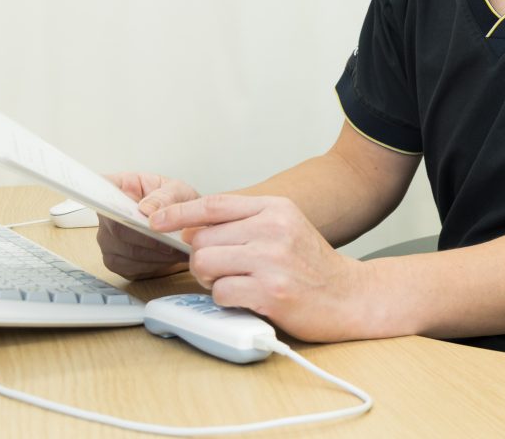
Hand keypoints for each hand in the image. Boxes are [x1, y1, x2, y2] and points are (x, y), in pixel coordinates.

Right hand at [96, 172, 196, 279]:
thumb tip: (147, 210)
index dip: (105, 200)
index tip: (128, 208)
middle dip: (149, 237)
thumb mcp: (178, 190)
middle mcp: (106, 215)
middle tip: (173, 239)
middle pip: (117, 229)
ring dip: (154, 253)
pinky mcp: (116, 261)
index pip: (99, 189)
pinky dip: (153, 265)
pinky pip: (130, 267)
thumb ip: (165, 196)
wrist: (185, 223)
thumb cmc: (176, 202)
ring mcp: (108, 239)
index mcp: (118, 188)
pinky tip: (168, 258)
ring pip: (126, 252)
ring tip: (178, 248)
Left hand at [152, 194, 381, 342]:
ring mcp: (272, 260)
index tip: (154, 220)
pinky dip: (228, 300)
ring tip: (238, 284)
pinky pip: (220, 294)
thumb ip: (245, 223)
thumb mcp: (285, 228)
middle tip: (227, 270)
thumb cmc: (312, 266)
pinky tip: (251, 299)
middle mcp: (274, 229)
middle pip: (202, 239)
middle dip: (203, 259)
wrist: (350, 296)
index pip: (214, 204)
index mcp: (276, 208)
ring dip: (212, 280)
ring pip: (204, 265)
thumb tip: (190, 229)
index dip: (178, 213)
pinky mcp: (270, 292)